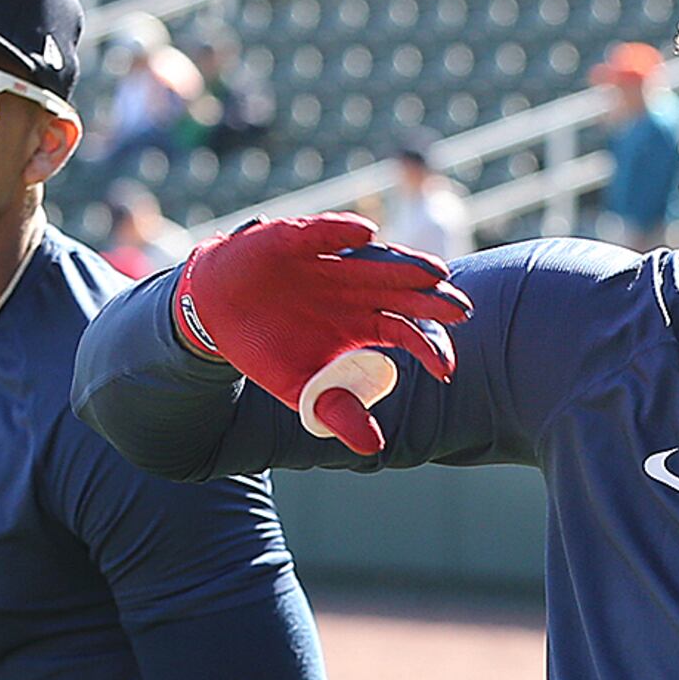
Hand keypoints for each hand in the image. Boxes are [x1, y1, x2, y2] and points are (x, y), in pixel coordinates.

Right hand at [169, 212, 471, 455]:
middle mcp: (357, 289)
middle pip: (404, 292)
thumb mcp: (302, 389)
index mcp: (365, 323)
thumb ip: (338, 412)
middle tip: (462, 310)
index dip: (428, 347)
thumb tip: (373, 448)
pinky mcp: (297, 239)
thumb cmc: (270, 349)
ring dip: (405, 263)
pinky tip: (364, 234)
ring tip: (433, 272)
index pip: (407, 332)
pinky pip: (324, 233)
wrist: (216, 312)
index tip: (446, 369)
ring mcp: (332, 262)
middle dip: (433, 300)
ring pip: (376, 260)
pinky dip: (342, 232)